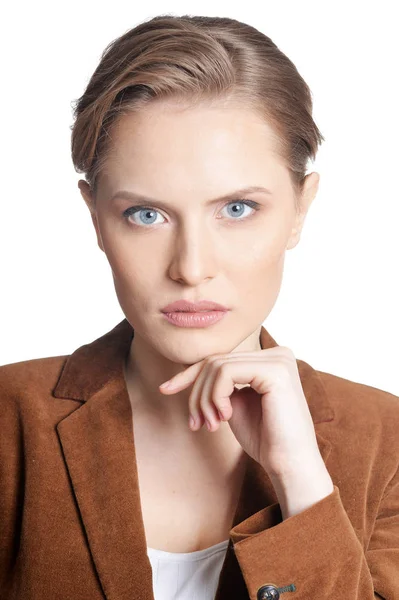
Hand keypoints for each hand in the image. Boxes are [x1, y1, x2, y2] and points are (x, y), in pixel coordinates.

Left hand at [159, 345, 323, 479]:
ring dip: (204, 399)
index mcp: (269, 359)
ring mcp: (278, 359)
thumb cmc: (265, 439)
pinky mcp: (275, 370)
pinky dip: (215, 396)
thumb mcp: (234, 404)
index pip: (220, 359)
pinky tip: (224, 417)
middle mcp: (277, 353)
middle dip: (197, 393)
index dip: (189, 374)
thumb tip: (188, 370)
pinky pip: (226, 373)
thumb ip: (219, 385)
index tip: (165, 389)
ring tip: (210, 424)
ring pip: (217, 366)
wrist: (290, 465)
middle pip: (215, 361)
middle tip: (196, 423)